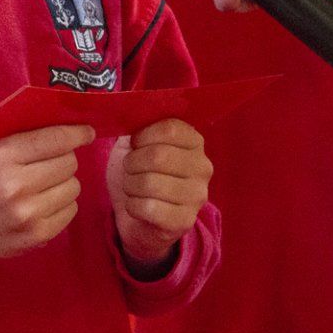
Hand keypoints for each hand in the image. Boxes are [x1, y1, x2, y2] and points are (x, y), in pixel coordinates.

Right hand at [0, 124, 94, 268]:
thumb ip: (22, 137)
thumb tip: (64, 125)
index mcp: (2, 157)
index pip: (53, 139)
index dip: (76, 133)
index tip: (87, 132)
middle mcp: (16, 185)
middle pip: (68, 162)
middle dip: (64, 159)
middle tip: (51, 163)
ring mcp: (28, 213)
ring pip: (73, 186)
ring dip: (64, 183)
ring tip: (44, 186)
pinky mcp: (38, 234)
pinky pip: (71, 210)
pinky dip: (62, 204)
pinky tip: (44, 204)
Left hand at [108, 119, 211, 269]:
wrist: (139, 219)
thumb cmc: (140, 174)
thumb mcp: (139, 144)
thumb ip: (140, 125)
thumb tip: (131, 111)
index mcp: (195, 142)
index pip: (171, 128)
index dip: (143, 135)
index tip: (134, 144)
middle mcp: (203, 167)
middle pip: (158, 155)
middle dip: (132, 162)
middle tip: (129, 169)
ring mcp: (197, 196)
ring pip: (150, 182)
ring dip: (131, 185)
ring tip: (133, 187)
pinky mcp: (184, 221)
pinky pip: (149, 208)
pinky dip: (133, 205)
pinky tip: (136, 206)